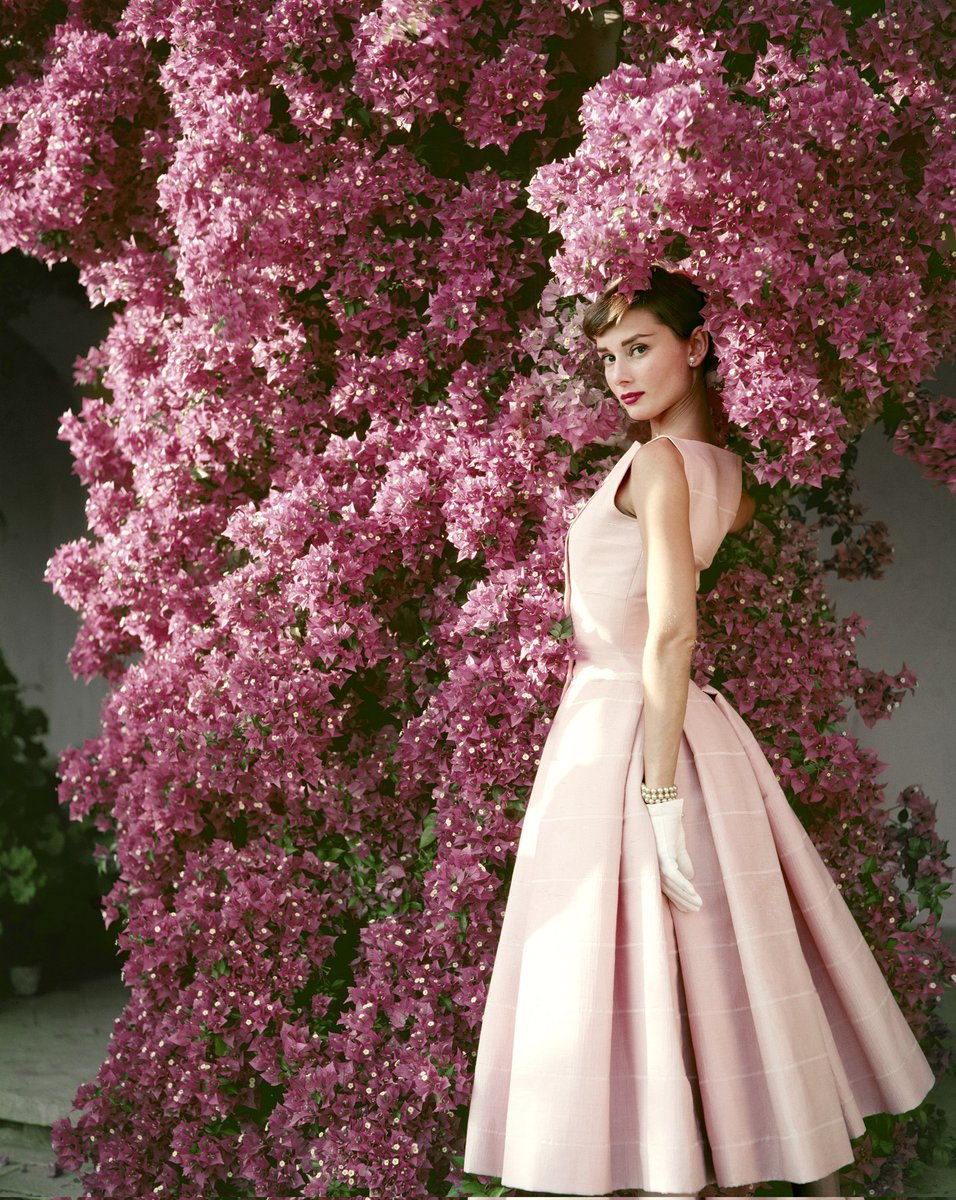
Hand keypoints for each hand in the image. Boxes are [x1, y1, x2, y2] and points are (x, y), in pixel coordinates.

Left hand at [645, 797, 701, 912]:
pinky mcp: (663, 855)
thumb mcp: (678, 845)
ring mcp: (656, 860)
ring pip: (671, 885)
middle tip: (696, 910)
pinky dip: (683, 885)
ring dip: (685, 896)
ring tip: (698, 904)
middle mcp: (652, 864)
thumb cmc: (668, 824)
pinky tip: (693, 892)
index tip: (689, 909)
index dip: (678, 899)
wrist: (663, 806)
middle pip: (668, 890)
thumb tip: (691, 877)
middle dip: (683, 901)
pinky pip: (674, 875)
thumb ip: (683, 860)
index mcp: (655, 864)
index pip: (667, 887)